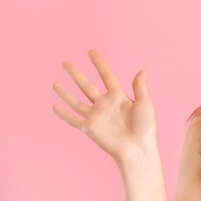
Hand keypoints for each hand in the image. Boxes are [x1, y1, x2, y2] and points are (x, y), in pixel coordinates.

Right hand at [52, 50, 156, 164]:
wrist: (138, 148)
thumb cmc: (145, 127)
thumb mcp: (145, 103)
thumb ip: (140, 87)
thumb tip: (142, 70)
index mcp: (118, 96)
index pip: (106, 75)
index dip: (99, 64)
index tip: (91, 51)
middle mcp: (105, 104)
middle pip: (87, 85)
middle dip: (76, 74)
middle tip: (65, 63)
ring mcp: (96, 115)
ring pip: (76, 101)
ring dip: (65, 92)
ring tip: (55, 83)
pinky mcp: (90, 128)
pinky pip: (73, 119)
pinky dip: (63, 114)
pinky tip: (54, 106)